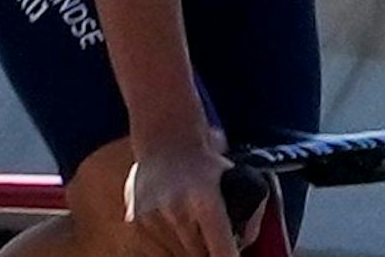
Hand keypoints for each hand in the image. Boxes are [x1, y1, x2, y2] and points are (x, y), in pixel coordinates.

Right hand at [123, 130, 239, 256]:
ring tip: (190, 227)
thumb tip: (241, 248)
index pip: (222, 253)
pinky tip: (173, 228)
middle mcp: (178, 213)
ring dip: (186, 250)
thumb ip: (249, 218)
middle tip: (211, 238)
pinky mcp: (134, 222)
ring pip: (176, 256)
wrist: (165, 140)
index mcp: (206, 203)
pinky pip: (155, 252)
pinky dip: (166, 247)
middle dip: (208, 251)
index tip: (229, 255)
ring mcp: (153, 219)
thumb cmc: (205, 165)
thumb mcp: (238, 182)